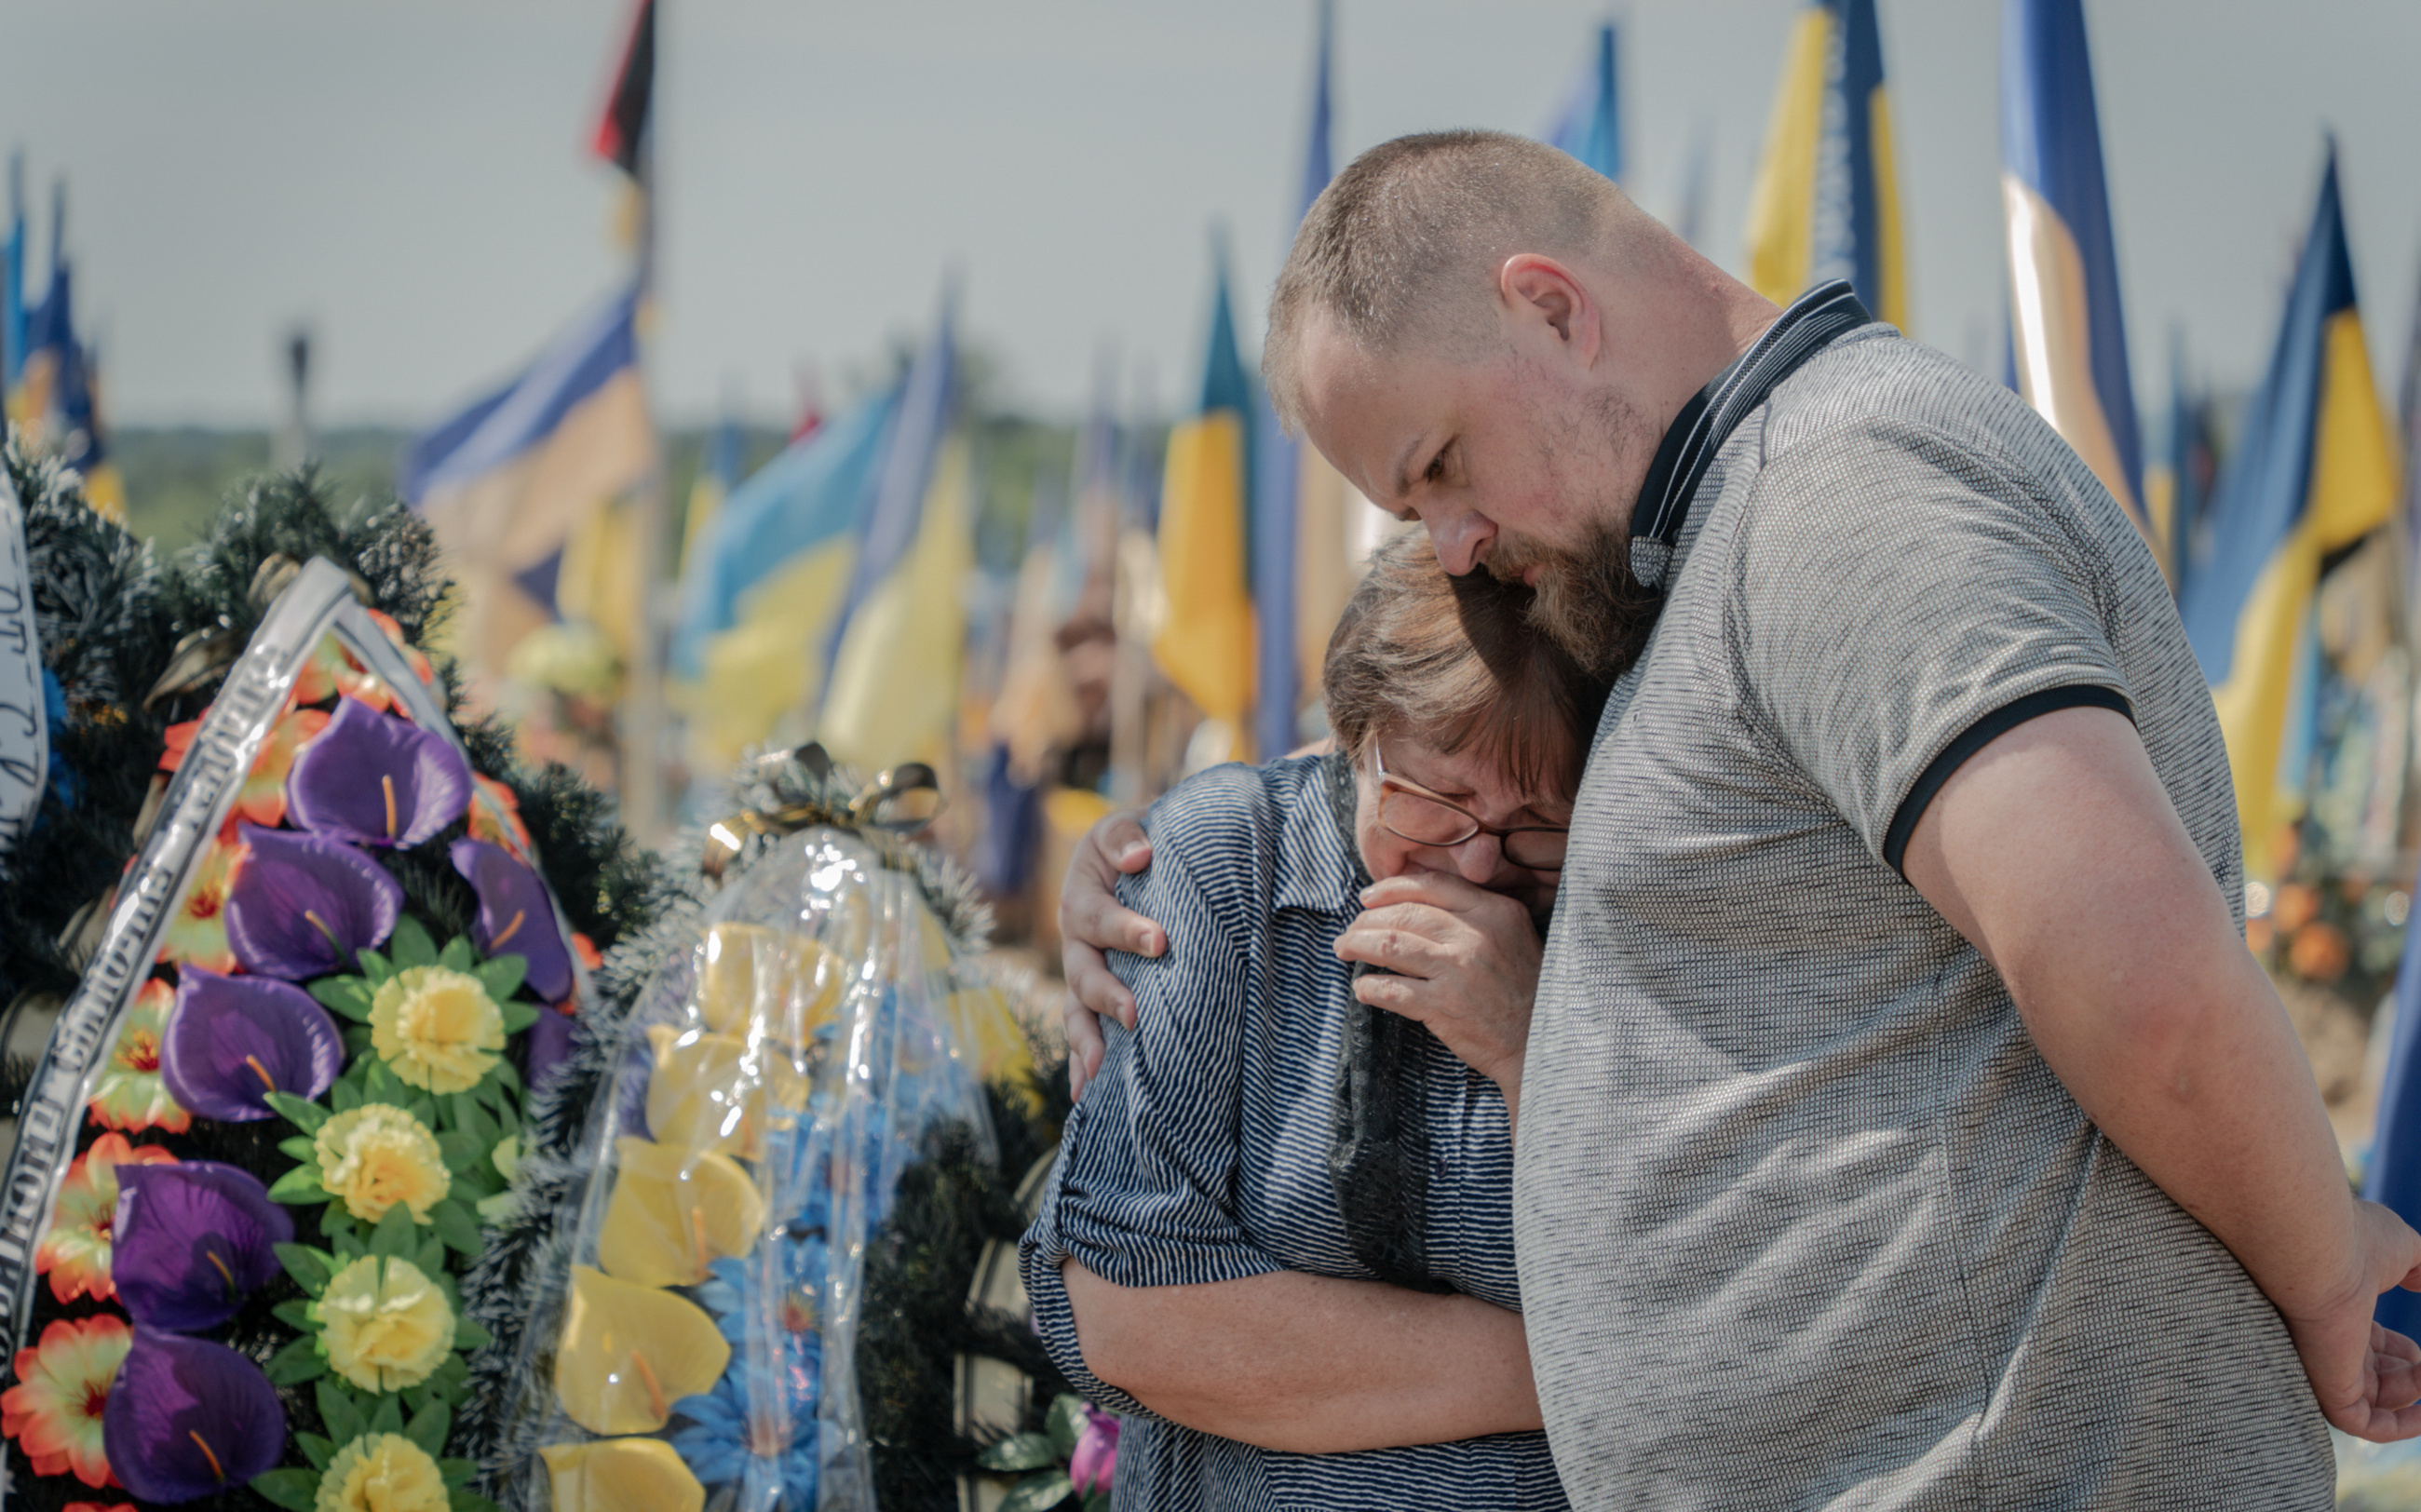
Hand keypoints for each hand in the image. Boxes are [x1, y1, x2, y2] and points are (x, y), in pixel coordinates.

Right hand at [1058, 810, 1161, 1099]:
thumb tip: (1140, 855)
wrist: (1135, 861)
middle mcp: (1075, 943)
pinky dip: (1082, 1064)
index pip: (1097, 918)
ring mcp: (1083, 975)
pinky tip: (1088, 1097)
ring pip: (1075, 1012)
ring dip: (1087, 1041)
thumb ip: (1127, 838)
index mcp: (1080, 899)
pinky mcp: (1095, 999)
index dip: (1124, 930)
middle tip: (1135, 1014)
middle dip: (1107, 995)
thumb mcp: (1126, 830)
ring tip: (1101, 1071)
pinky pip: (1084, 1032)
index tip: (1159, 942)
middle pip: (1082, 974)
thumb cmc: (1136, 846)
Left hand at [1332, 871, 1539, 1103]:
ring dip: (1358, 945)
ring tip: (1344, 949)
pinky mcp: (1444, 1007)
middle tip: (1351, 930)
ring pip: (1390, 945)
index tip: (1368, 898)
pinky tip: (1362, 989)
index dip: (1391, 888)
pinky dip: (1370, 988)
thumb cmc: (1524, 988)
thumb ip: (1475, 913)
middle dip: (1367, 920)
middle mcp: (1476, 936)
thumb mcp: (1512, 935)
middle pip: (1404, 914)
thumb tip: (1413, 900)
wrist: (1541, 1042)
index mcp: (1495, 911)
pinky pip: (1392, 990)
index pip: (1432, 886)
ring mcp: (1458, 972)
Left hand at [2279, 1199, 2420, 1440]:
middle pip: (2372, 1376)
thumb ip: (2417, 1266)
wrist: (2312, 1252)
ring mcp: (2324, 1368)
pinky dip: (2403, 1425)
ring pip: (2375, 1402)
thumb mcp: (2399, 1249)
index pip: (2367, 1346)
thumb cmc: (2350, 1242)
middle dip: (2410, 1376)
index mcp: (2332, 1312)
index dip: (2402, 1352)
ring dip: (2412, 1394)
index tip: (2420, 1352)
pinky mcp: (2329, 1392)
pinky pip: (2367, 1426)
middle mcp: (2323, 1343)